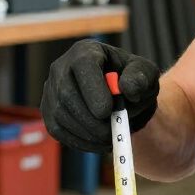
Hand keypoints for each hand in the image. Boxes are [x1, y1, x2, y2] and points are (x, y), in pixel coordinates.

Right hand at [40, 40, 159, 153]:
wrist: (121, 95)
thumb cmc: (133, 80)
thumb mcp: (145, 74)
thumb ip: (140, 78)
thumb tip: (127, 89)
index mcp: (86, 51)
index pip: (83, 65)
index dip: (93, 89)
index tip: (107, 112)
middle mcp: (62, 67)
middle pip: (67, 94)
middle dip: (90, 119)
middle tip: (111, 133)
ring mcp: (51, 90)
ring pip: (61, 115)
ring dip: (86, 133)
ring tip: (110, 139)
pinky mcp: (49, 112)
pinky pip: (58, 130)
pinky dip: (79, 142)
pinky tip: (98, 143)